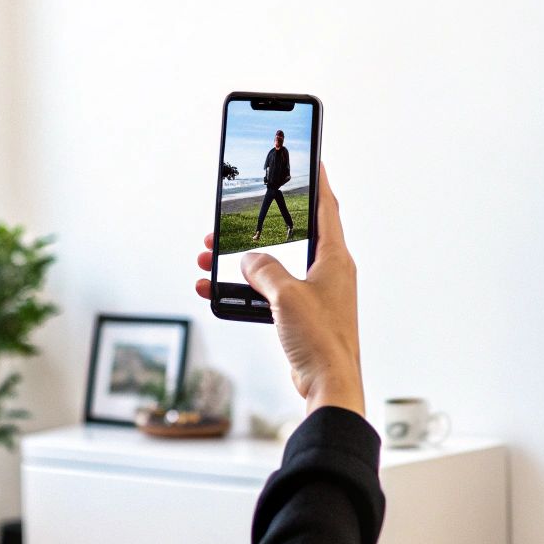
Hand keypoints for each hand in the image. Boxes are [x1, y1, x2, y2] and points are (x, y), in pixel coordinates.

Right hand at [196, 163, 363, 416]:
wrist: (329, 385)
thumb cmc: (320, 339)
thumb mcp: (286, 295)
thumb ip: (264, 270)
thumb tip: (249, 260)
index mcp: (334, 258)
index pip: (326, 208)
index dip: (318, 181)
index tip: (315, 158)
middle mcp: (328, 273)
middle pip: (288, 238)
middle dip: (255, 229)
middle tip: (224, 224)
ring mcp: (315, 296)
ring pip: (272, 268)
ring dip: (241, 263)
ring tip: (209, 257)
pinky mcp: (301, 318)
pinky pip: (267, 296)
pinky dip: (243, 292)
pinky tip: (215, 290)